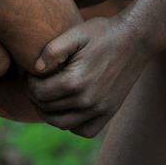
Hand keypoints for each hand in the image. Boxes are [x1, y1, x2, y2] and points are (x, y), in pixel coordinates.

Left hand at [29, 16, 156, 136]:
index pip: (38, 93)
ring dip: (48, 113)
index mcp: (74, 81)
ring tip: (47, 96)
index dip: (29, 82)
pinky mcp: (110, 112)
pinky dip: (72, 125)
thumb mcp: (75, 33)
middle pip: (47, 109)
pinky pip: (85, 131)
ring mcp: (100, 109)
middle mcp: (87, 100)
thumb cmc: (103, 33)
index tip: (32, 72)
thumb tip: (36, 69)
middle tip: (37, 82)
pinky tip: (68, 109)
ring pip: (62, 124)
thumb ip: (52, 50)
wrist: (136, 39)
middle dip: (36, 96)